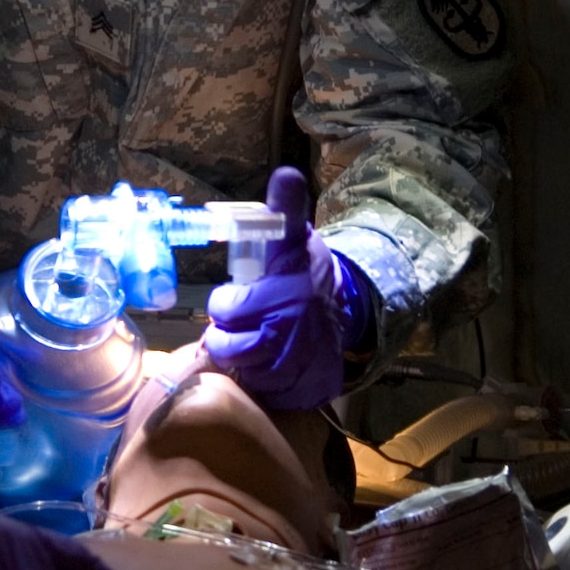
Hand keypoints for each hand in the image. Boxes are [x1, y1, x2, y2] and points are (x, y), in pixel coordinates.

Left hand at [203, 166, 371, 410]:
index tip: (234, 298)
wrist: (343, 310)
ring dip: (243, 361)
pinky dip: (264, 384)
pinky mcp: (310, 391)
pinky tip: (268, 364)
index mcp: (288, 295)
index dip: (226, 303)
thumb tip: (285, 173)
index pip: (228, 308)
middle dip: (226, 337)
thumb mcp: (292, 237)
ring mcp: (304, 367)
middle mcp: (296, 335)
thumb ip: (284, 208)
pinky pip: (270, 396)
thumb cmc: (303, 271)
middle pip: (232, 349)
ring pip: (248, 375)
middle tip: (236, 325)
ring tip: (253, 342)